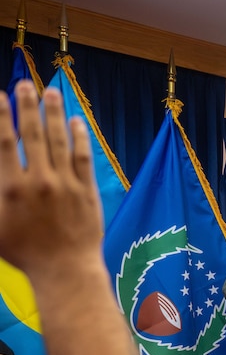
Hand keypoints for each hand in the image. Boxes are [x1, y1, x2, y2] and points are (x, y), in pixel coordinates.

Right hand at [0, 83, 102, 278]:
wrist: (64, 270)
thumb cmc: (25, 252)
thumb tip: (1, 171)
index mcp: (10, 187)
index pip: (4, 141)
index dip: (1, 115)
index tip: (0, 95)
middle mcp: (38, 181)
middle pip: (31, 134)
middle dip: (27, 105)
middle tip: (25, 84)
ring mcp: (65, 184)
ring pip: (59, 140)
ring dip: (54, 114)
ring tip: (52, 92)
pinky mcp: (87, 191)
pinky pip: (83, 157)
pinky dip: (80, 137)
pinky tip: (77, 121)